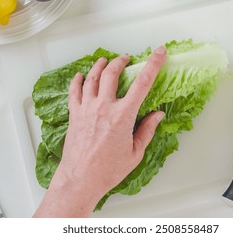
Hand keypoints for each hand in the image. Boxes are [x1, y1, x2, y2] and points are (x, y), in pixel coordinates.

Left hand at [34, 47, 166, 216]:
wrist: (80, 179)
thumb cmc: (108, 170)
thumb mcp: (135, 152)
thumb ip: (147, 130)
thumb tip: (157, 114)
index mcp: (123, 116)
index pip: (142, 83)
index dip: (153, 64)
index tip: (159, 52)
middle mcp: (104, 107)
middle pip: (112, 73)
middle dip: (121, 61)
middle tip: (126, 58)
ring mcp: (86, 109)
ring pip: (92, 78)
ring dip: (100, 66)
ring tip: (105, 60)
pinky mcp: (74, 114)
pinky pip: (74, 91)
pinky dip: (77, 80)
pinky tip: (80, 75)